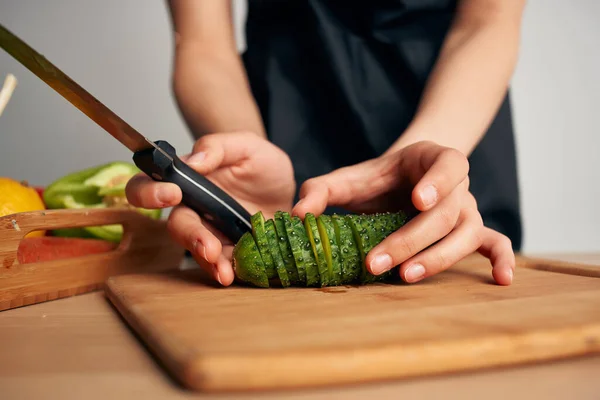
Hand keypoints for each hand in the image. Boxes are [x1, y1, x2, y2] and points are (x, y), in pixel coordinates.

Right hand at [126, 132, 295, 285]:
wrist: (287, 190)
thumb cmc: (260, 163)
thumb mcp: (247, 146)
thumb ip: (218, 147)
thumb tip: (194, 160)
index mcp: (187, 180)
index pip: (151, 185)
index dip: (150, 192)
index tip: (173, 193)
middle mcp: (193, 209)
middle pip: (176, 226)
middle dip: (191, 237)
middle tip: (208, 247)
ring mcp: (210, 233)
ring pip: (197, 251)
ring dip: (208, 263)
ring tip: (224, 272)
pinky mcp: (228, 252)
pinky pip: (220, 265)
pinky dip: (227, 271)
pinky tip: (235, 274)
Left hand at [292, 140, 514, 284]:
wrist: (402, 178)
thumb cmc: (378, 178)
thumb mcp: (349, 178)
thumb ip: (322, 189)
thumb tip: (297, 214)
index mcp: (432, 159)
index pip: (447, 165)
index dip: (437, 182)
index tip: (418, 200)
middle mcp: (456, 186)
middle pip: (446, 212)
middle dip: (411, 239)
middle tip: (377, 261)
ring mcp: (467, 209)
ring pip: (466, 233)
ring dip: (438, 257)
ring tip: (406, 277)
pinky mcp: (471, 230)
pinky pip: (495, 242)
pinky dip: (503, 259)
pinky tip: (502, 280)